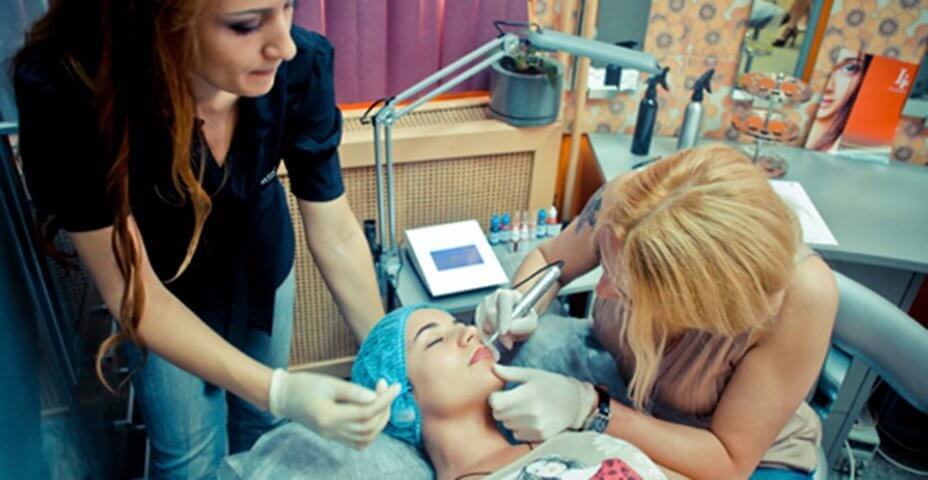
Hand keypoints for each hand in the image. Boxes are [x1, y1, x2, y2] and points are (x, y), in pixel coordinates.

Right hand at [268, 369, 399, 448]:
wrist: (284, 397)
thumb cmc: (304, 385)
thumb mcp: (328, 383)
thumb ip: (353, 391)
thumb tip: (375, 397)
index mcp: (330, 416)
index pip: (366, 412)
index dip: (384, 400)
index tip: (395, 385)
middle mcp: (332, 431)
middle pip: (369, 427)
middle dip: (384, 408)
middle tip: (387, 388)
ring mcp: (332, 436)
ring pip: (366, 437)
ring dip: (380, 420)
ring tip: (382, 400)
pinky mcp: (333, 436)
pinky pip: (358, 441)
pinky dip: (371, 431)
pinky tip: (373, 415)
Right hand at [475, 289, 538, 349]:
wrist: (517, 324)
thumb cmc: (524, 320)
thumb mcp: (531, 323)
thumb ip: (524, 325)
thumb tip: (511, 329)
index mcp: (508, 295)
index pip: (504, 300)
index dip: (503, 316)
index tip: (504, 332)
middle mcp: (494, 297)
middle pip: (490, 312)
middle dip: (498, 330)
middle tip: (509, 343)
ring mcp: (484, 306)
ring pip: (483, 322)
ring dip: (493, 336)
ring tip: (505, 342)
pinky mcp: (478, 316)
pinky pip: (478, 329)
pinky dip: (486, 339)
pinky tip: (494, 345)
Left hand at [489, 365, 596, 441]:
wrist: (576, 402)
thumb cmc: (552, 384)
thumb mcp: (533, 374)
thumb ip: (511, 373)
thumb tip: (493, 368)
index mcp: (528, 392)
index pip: (495, 402)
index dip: (495, 398)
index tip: (501, 394)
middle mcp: (532, 411)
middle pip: (498, 415)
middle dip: (501, 407)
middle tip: (512, 401)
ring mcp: (537, 425)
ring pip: (507, 425)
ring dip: (510, 418)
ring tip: (524, 409)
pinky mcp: (540, 436)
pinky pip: (517, 435)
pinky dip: (519, 428)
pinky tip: (530, 419)